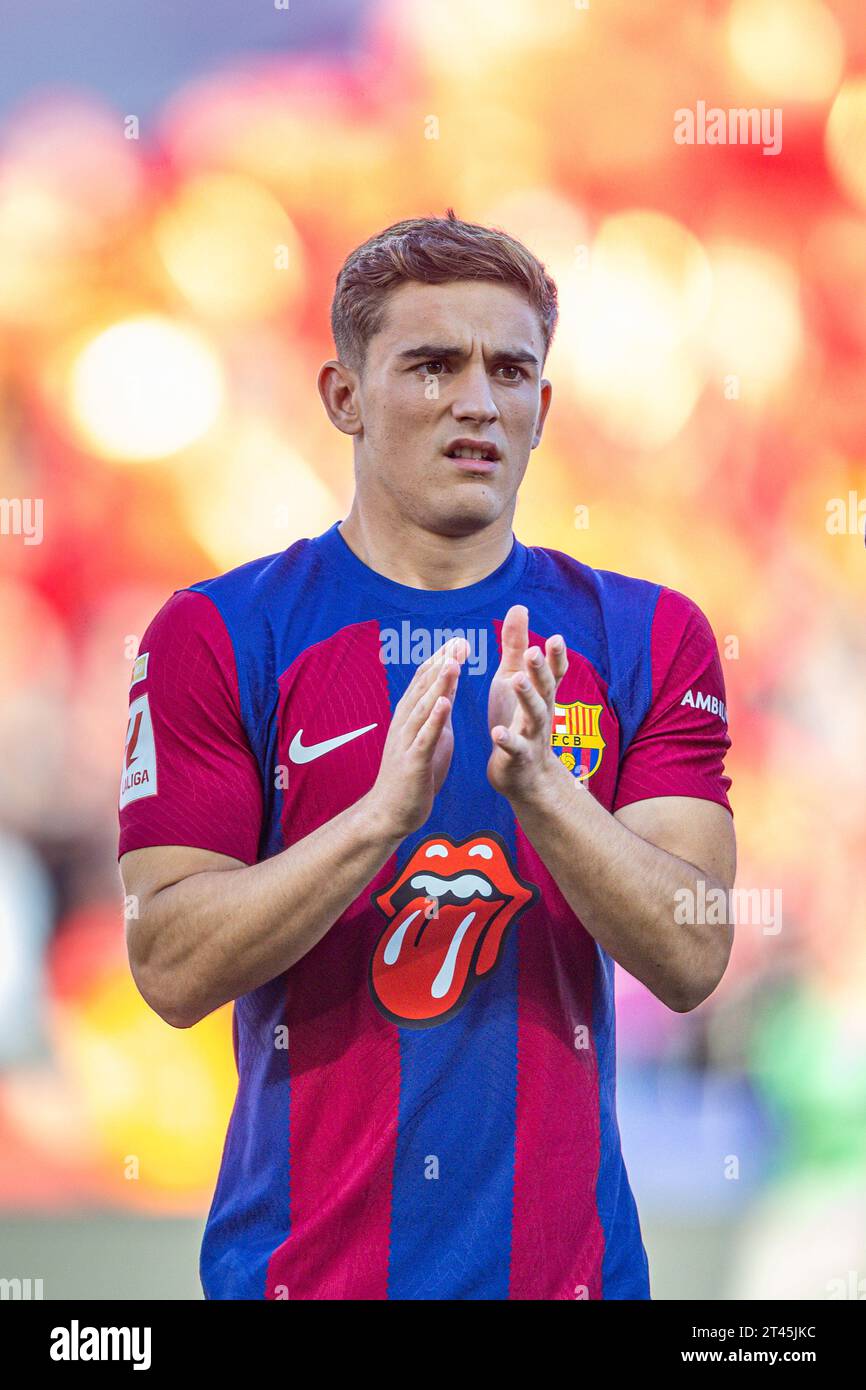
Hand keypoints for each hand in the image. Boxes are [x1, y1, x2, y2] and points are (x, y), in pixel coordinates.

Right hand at [368, 636, 468, 839]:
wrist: (389, 814)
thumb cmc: (412, 778)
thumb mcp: (429, 741)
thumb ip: (437, 718)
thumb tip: (447, 695)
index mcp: (410, 718)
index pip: (424, 682)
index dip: (440, 661)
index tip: (457, 641)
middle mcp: (405, 724)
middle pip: (423, 688)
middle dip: (442, 664)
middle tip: (459, 641)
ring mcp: (407, 742)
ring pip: (424, 708)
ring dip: (439, 684)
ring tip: (453, 663)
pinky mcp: (413, 762)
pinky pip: (425, 737)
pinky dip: (435, 719)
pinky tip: (446, 703)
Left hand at [487, 605, 569, 801]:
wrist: (526, 776)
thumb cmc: (518, 720)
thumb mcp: (513, 678)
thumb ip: (517, 647)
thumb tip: (520, 607)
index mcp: (540, 694)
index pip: (553, 673)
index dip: (556, 657)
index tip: (556, 638)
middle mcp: (541, 713)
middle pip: (546, 689)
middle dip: (541, 670)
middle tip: (535, 651)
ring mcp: (532, 736)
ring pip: (533, 715)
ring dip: (526, 697)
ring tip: (516, 680)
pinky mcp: (518, 757)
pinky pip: (514, 748)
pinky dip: (507, 740)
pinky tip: (497, 732)